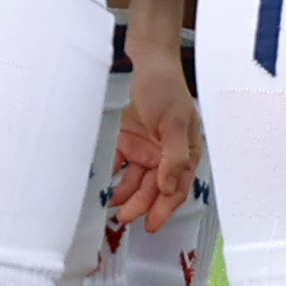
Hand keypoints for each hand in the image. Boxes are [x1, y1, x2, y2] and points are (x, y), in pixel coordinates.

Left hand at [107, 38, 203, 231]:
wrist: (146, 60)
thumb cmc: (167, 88)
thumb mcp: (175, 122)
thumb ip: (175, 156)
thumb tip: (169, 188)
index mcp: (185, 153)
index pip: (176, 189)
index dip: (164, 209)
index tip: (150, 225)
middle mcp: (165, 156)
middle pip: (152, 189)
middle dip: (139, 205)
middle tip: (123, 218)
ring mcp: (144, 149)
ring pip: (133, 181)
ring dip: (123, 195)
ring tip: (110, 206)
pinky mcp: (125, 141)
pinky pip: (117, 164)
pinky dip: (110, 176)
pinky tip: (100, 185)